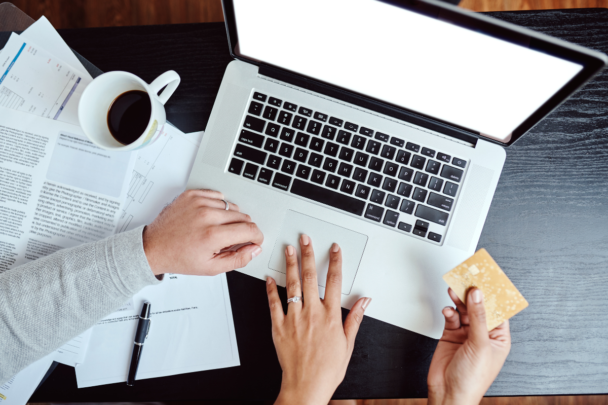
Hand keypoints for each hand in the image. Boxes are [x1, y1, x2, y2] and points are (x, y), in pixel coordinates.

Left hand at [143, 189, 263, 275]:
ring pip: (231, 206)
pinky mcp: (192, 195)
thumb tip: (254, 249)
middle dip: (243, 229)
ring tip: (216, 228)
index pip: (250, 229)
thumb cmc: (179, 257)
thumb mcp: (211, 268)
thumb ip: (238, 259)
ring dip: (229, 218)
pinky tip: (209, 217)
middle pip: (243, 216)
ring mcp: (198, 203)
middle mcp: (207, 216)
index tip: (254, 240)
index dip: (257, 236)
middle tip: (230, 239)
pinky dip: (218, 206)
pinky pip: (217, 196)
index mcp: (213, 235)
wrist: (154, 247)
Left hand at [266, 235, 371, 404]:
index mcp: (330, 316)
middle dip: (308, 255)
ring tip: (288, 249)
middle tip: (305, 239)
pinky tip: (270, 277)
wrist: (306, 386)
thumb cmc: (327, 369)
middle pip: (311, 277)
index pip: (335, 282)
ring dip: (291, 264)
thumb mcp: (348, 344)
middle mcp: (312, 313)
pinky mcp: (279, 327)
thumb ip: (355, 319)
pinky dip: (271, 289)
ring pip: (292, 285)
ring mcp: (294, 319)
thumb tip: (364, 301)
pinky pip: (273, 303)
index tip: (334, 249)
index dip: (335, 262)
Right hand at [427, 288, 510, 404]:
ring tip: (454, 289)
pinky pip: (451, 317)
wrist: (449, 394)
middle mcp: (483, 334)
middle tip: (467, 279)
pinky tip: (447, 310)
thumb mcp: (480, 345)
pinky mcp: (450, 335)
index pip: (498, 310)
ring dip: (459, 300)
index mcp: (499, 338)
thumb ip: (478, 317)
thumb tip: (478, 295)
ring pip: (464, 309)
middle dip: (473, 294)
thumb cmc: (472, 379)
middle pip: (479, 307)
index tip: (488, 278)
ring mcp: (466, 334)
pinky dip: (448, 311)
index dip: (493, 295)